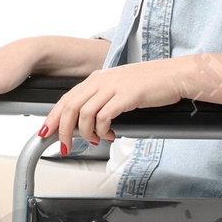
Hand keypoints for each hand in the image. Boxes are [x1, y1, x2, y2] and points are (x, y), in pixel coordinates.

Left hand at [40, 58, 191, 150]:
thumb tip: (89, 121)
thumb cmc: (151, 83)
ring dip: (85, 133)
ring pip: (84, 113)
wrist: (174, 75)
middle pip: (70, 106)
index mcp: (97, 78)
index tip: (47, 132)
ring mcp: (114, 87)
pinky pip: (104, 117)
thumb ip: (102, 99)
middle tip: (64, 146)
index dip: (54, 117)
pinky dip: (102, 130)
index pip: (67, 98)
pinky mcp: (127, 96)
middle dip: (63, 130)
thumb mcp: (119, 87)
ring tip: (93, 141)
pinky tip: (109, 135)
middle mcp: (102, 80)